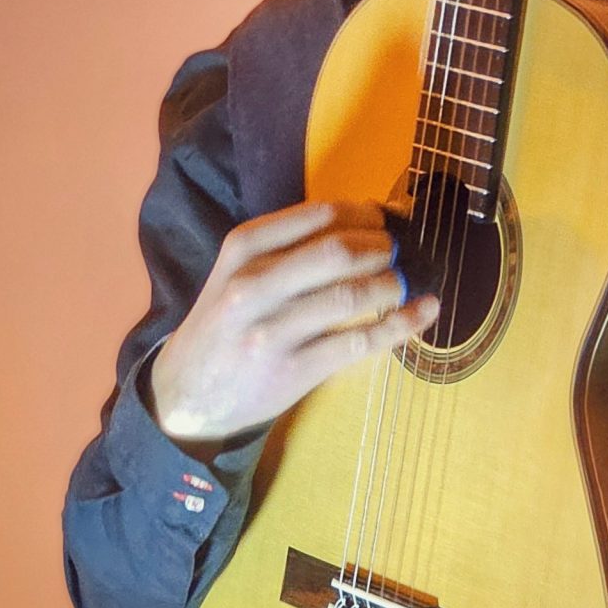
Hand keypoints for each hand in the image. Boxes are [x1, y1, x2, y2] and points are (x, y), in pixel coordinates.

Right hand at [148, 199, 438, 452]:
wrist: (184, 394)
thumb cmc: (223, 327)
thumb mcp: (235, 272)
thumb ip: (286, 248)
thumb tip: (365, 225)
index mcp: (243, 249)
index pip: (319, 215)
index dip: (364, 214)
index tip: (386, 219)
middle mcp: (254, 285)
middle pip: (338, 251)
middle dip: (382, 247)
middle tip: (400, 252)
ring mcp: (273, 330)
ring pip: (351, 296)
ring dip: (393, 284)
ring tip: (406, 282)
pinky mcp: (293, 370)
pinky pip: (359, 341)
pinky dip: (401, 324)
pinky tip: (423, 312)